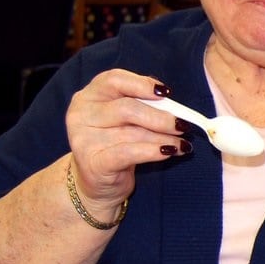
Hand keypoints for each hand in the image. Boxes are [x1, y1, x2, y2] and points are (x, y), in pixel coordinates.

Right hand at [64, 69, 191, 210]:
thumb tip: (172, 104)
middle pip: (127, 108)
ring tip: (183, 144)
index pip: (114, 80)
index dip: (142, 84)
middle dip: (161, 117)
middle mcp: (81, 114)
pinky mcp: (93, 162)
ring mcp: (84, 139)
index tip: (166, 93)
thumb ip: (141, 105)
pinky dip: (154, 151)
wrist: (97, 183)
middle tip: (183, 125)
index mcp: (89, 96)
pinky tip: (169, 152)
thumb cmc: (115, 145)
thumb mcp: (124, 121)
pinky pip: (129, 153)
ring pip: (132, 133)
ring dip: (164, 138)